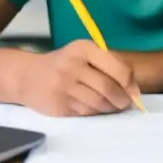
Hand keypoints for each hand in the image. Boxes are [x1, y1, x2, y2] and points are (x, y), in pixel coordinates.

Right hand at [17, 40, 140, 116]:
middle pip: (108, 88)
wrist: (27, 76)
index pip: (117, 68)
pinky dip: (95, 113)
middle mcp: (73, 65)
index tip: (134, 92)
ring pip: (98, 103)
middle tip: (125, 104)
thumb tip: (134, 89)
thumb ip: (107, 64)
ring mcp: (65, 86)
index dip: (130, 83)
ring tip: (112, 107)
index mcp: (84, 48)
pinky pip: (86, 112)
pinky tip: (95, 109)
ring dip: (110, 108)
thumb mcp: (83, 53)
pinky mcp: (60, 105)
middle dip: (122, 100)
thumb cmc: (63, 63)